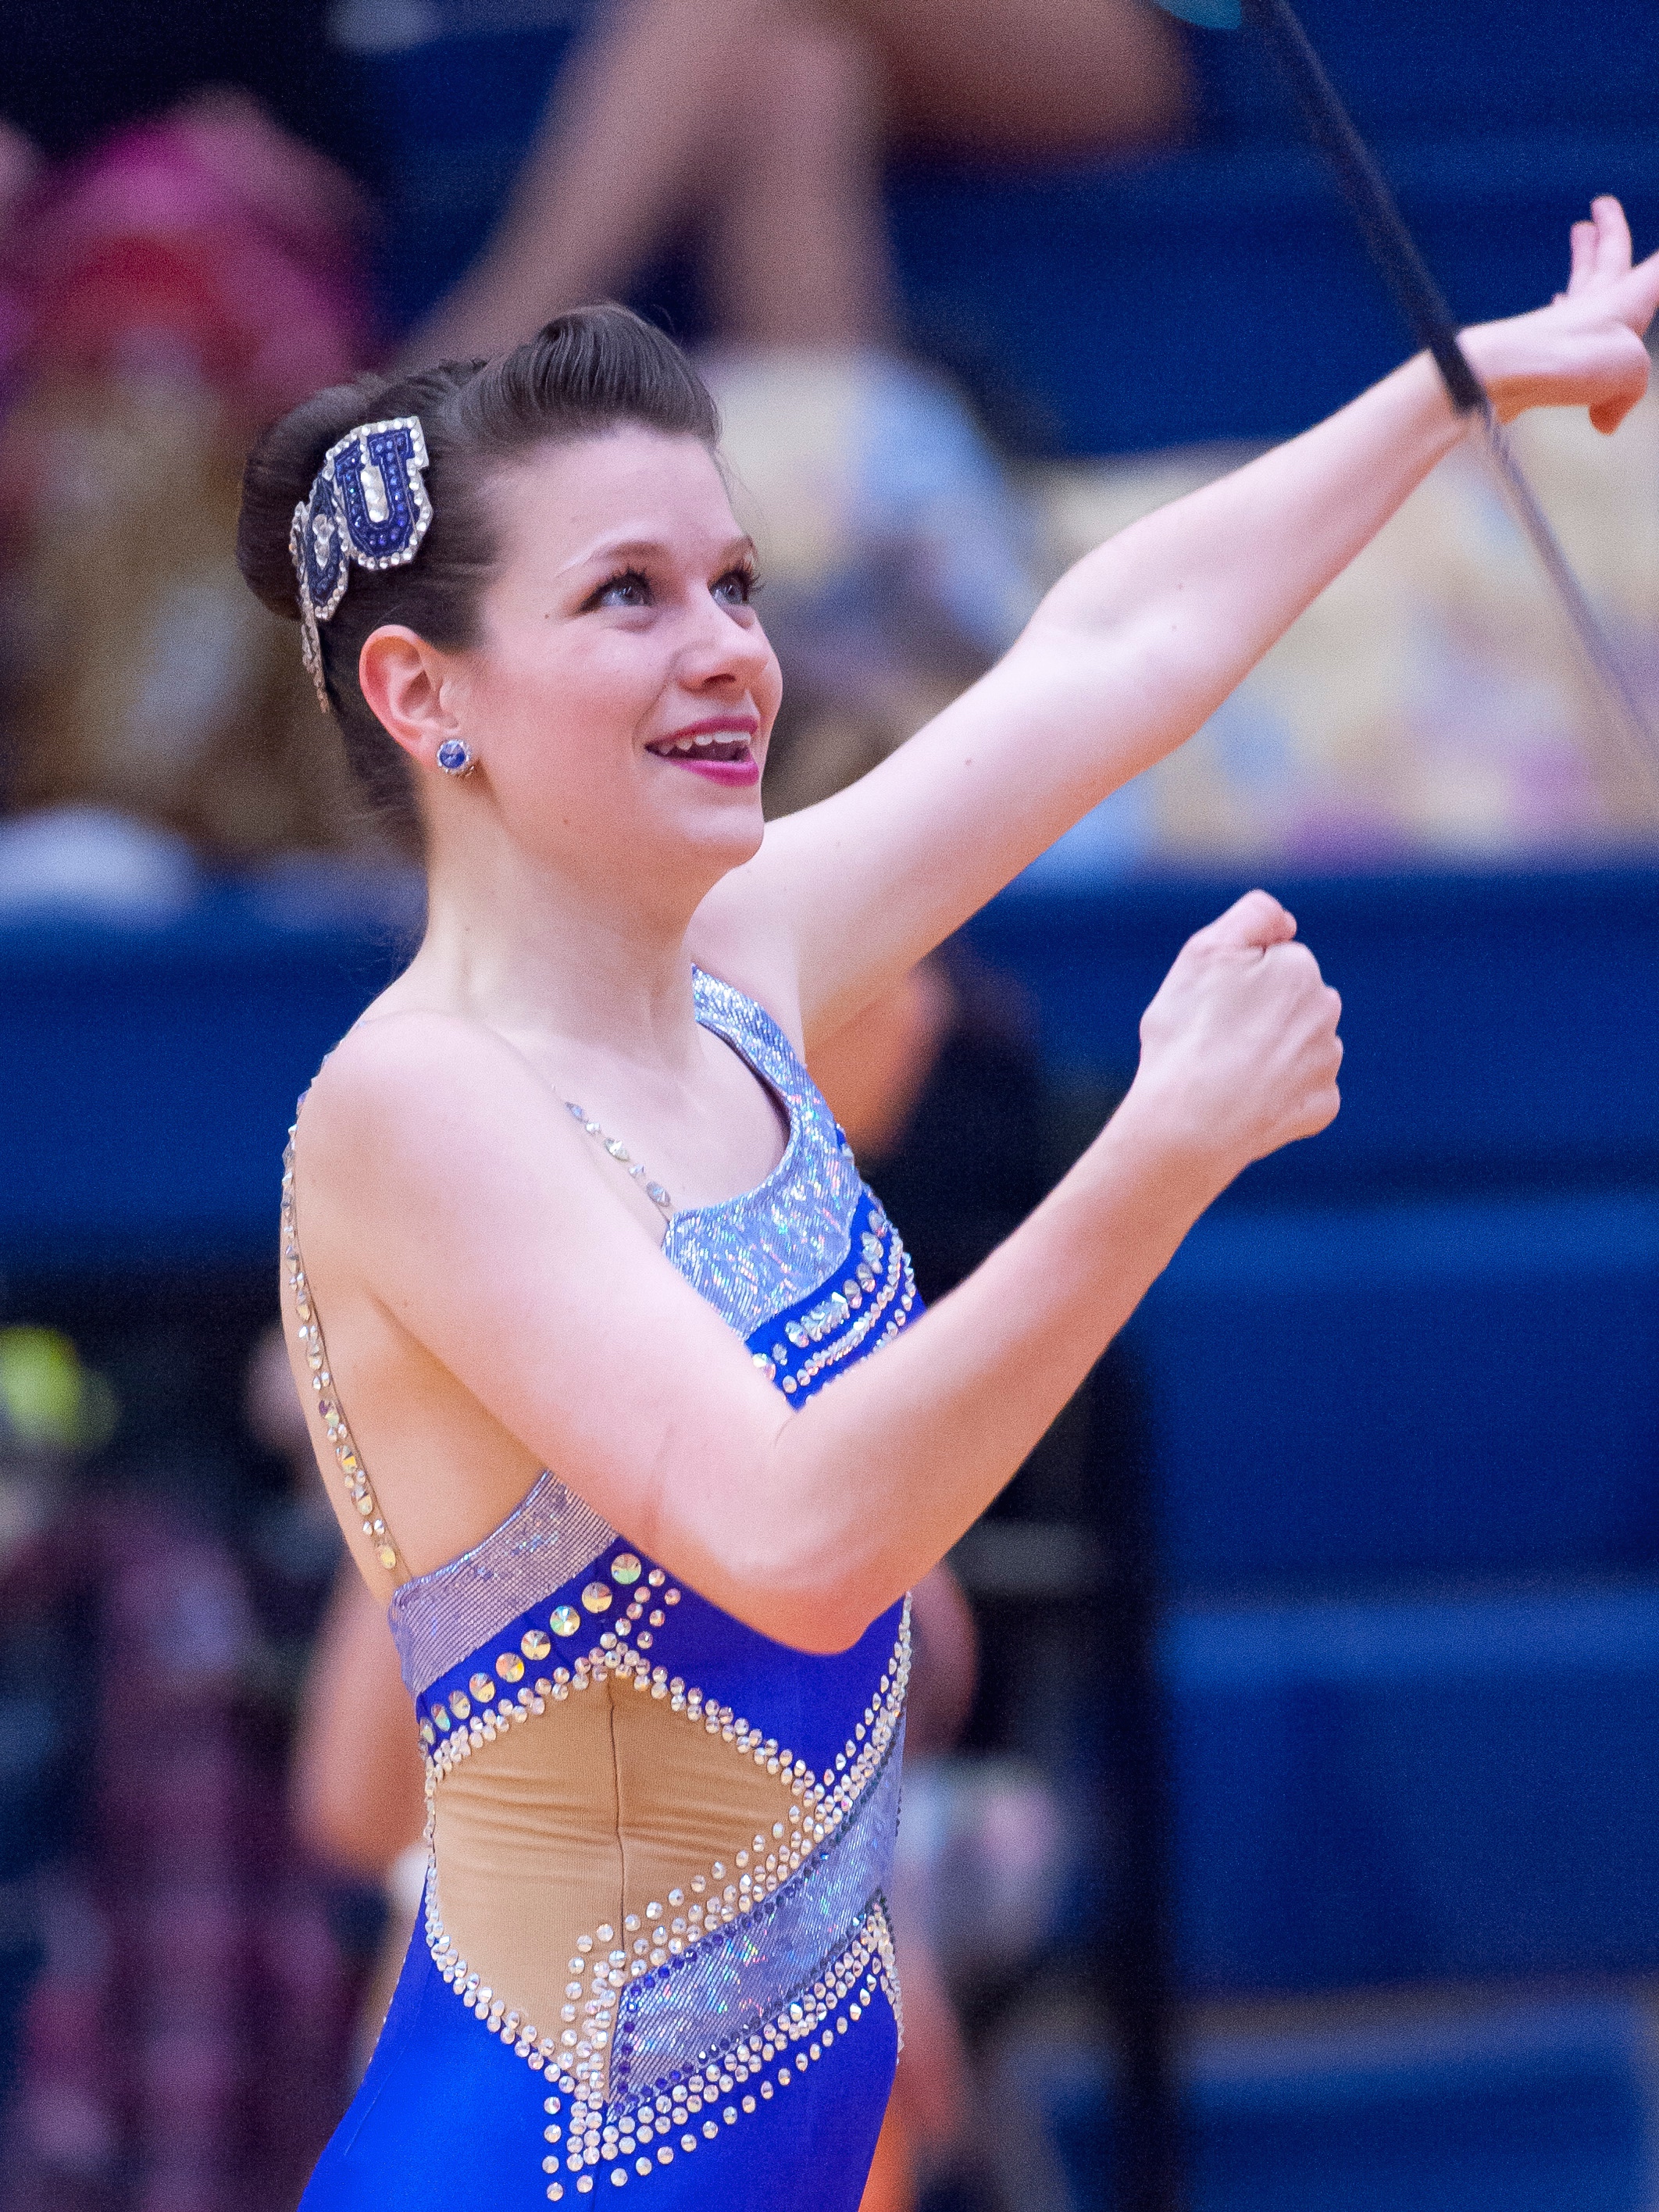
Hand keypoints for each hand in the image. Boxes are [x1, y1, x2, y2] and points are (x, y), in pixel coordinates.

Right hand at [1123, 888, 1342, 1189]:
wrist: (1191, 1123)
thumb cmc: (1188, 1035)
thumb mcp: (1204, 952)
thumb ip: (1251, 916)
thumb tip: (1288, 922)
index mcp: (1300, 967)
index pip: (1270, 960)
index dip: (1236, 979)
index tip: (1211, 1004)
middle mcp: (1326, 1009)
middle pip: (1289, 1001)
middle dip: (1261, 1013)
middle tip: (1216, 1039)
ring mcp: (1327, 1060)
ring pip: (1297, 1044)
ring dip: (1271, 1053)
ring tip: (1229, 1073)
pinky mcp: (1323, 1104)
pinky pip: (1302, 1090)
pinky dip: (1279, 1094)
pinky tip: (1248, 1101)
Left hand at [1463, 197, 1658, 433]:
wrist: (1508, 372)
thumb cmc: (1572, 360)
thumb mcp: (1628, 374)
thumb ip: (1628, 393)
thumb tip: (1605, 420)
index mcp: (1624, 301)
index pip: (1656, 271)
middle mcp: (1594, 306)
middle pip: (1606, 258)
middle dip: (1609, 230)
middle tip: (1601, 204)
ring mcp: (1563, 324)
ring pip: (1578, 281)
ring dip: (1582, 257)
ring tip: (1579, 234)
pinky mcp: (1538, 349)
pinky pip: (1556, 321)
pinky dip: (1563, 306)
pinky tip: (1557, 303)